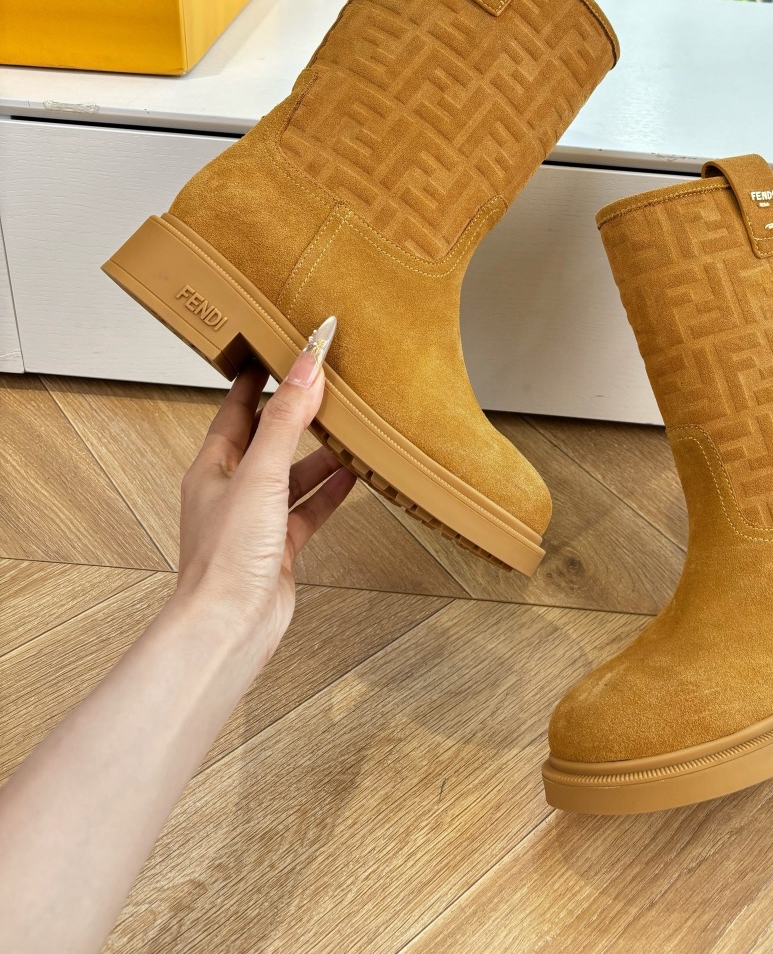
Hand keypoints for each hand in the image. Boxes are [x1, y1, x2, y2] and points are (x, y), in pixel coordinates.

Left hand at [174, 317, 355, 665]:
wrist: (230, 627)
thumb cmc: (227, 558)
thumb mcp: (261, 473)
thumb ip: (286, 419)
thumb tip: (305, 366)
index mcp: (213, 468)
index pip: (236, 409)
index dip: (255, 379)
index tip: (272, 350)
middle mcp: (231, 492)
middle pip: (268, 440)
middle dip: (296, 414)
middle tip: (323, 385)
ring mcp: (255, 522)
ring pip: (292, 476)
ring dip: (320, 455)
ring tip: (350, 431)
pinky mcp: (279, 550)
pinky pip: (308, 510)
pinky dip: (330, 492)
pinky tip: (353, 478)